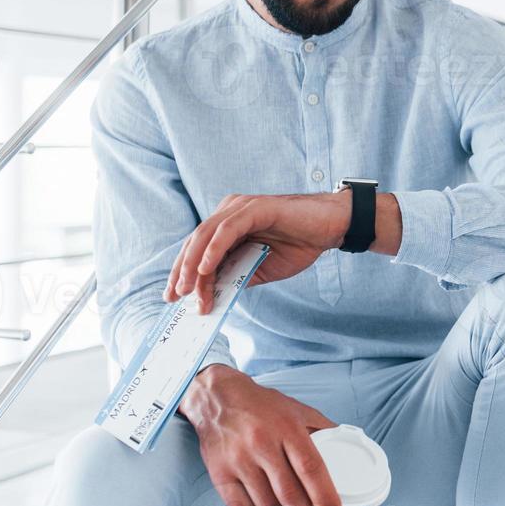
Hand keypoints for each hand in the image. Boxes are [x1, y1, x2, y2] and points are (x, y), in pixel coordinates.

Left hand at [164, 191, 351, 313]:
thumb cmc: (299, 244)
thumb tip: (214, 294)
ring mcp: (241, 208)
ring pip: (206, 236)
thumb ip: (238, 276)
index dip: (182, 273)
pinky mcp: (255, 208)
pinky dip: (214, 249)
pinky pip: (228, 230)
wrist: (331, 228)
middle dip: (182, 271)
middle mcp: (229, 211)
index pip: (197, 249)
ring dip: (193, 264)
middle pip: (195, 242)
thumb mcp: (262, 269)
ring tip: (188, 288)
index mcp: (228, 224)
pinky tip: (205, 268)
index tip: (174, 297)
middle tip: (175, 297)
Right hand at [180, 365, 342, 505]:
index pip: (310, 468)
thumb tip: (348, 443)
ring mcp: (239, 460)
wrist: (218, 398)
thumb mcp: (297, 409)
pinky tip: (261, 504)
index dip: (324, 496)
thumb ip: (322, 427)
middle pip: (289, 494)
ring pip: (266, 505)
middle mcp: (263, 444)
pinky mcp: (219, 473)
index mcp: (287, 428)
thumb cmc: (263, 406)